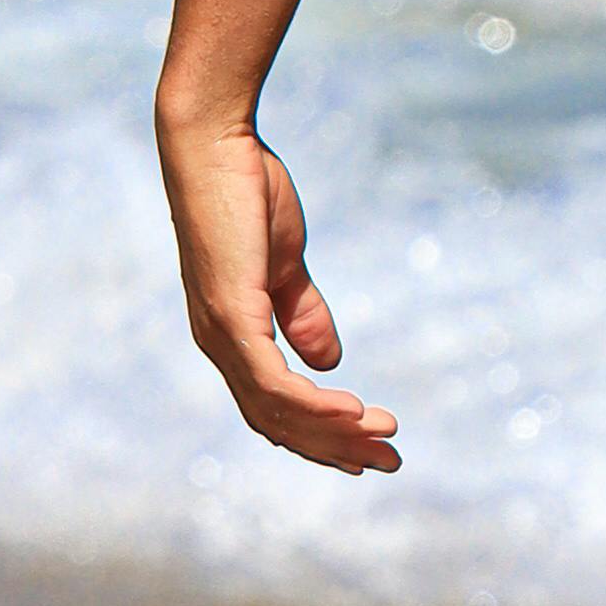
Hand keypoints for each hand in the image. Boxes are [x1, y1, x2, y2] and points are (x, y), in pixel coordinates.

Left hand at [158, 106, 400, 475]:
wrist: (214, 142)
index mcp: (232, 336)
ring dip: (334, 432)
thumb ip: (301, 311)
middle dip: (336, 448)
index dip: (320, 434)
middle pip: (279, 422)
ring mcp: (222, 334)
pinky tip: (353, 412)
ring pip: (279, 411)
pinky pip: (274, 381)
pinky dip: (314, 405)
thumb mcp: (285, 262)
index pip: (275, 406)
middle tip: (391, 463)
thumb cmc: (244, 191)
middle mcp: (220, 345)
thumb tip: (330, 361)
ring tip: (385, 438)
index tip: (368, 447)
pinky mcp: (231, 315)